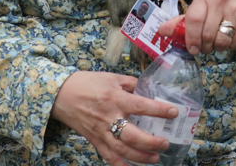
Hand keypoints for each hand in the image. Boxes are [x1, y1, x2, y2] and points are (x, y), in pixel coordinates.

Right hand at [51, 71, 177, 165]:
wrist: (61, 94)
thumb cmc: (86, 83)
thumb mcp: (110, 77)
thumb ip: (130, 84)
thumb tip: (146, 90)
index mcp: (116, 99)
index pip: (143, 106)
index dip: (160, 110)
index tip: (175, 112)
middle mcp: (110, 118)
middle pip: (134, 136)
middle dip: (152, 142)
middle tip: (165, 143)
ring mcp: (102, 132)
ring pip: (124, 151)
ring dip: (141, 157)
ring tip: (155, 158)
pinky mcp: (95, 141)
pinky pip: (109, 158)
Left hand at [157, 0, 235, 54]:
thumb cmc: (219, 7)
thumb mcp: (200, 9)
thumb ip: (181, 22)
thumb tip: (161, 31)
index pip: (194, 19)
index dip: (190, 37)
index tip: (191, 48)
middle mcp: (220, 2)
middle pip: (207, 34)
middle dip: (204, 47)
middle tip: (204, 48)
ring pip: (221, 41)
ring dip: (216, 48)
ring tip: (216, 43)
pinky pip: (234, 44)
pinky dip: (229, 47)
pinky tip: (228, 40)